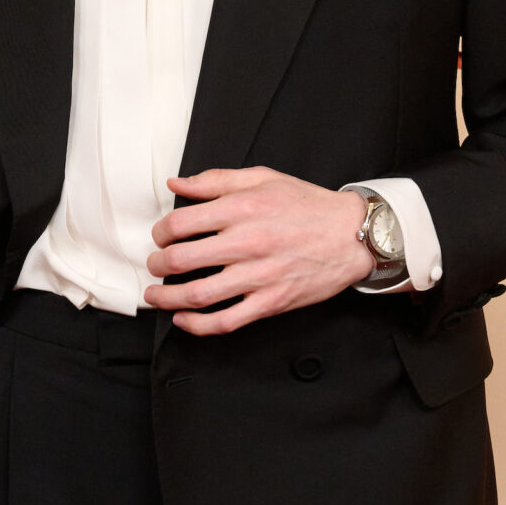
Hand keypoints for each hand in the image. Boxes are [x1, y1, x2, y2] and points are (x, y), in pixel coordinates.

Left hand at [143, 168, 374, 334]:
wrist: (351, 235)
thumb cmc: (307, 205)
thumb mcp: (262, 179)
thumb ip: (215, 180)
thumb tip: (176, 184)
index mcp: (241, 208)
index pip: (181, 223)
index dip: (161, 231)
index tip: (161, 235)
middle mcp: (247, 243)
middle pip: (182, 260)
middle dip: (158, 264)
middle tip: (154, 263)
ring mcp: (259, 276)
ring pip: (198, 295)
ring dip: (167, 298)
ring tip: (156, 295)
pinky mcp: (271, 303)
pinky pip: (227, 321)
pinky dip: (198, 326)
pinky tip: (183, 320)